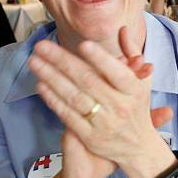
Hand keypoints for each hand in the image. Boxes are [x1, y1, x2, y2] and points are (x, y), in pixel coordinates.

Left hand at [28, 28, 176, 177]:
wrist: (138, 147)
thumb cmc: (137, 107)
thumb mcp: (142, 81)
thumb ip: (132, 54)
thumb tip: (123, 30)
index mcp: (134, 90)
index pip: (117, 73)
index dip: (100, 59)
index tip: (83, 45)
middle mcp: (119, 106)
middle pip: (88, 81)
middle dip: (62, 61)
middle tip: (42, 45)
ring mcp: (103, 123)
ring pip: (74, 97)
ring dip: (52, 78)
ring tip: (35, 62)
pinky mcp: (89, 136)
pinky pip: (67, 115)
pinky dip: (53, 100)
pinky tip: (41, 85)